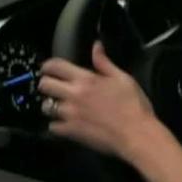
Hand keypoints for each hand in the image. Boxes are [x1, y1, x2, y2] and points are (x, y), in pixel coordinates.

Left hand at [39, 42, 155, 157]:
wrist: (136, 134)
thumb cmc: (133, 105)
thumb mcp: (122, 78)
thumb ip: (104, 62)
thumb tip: (96, 46)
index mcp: (86, 79)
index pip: (55, 66)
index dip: (48, 65)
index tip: (48, 68)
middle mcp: (74, 95)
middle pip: (44, 85)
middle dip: (46, 83)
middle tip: (53, 87)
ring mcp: (70, 114)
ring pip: (45, 106)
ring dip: (50, 105)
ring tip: (58, 106)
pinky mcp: (71, 132)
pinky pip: (52, 127)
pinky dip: (56, 125)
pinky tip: (64, 124)